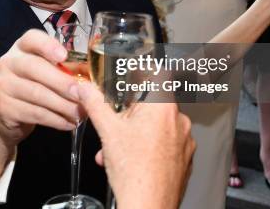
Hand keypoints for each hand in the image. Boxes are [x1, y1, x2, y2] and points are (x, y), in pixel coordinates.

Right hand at [0, 29, 78, 150]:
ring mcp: (3, 85)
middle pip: (34, 67)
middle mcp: (9, 62)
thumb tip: (92, 80)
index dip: (47, 45)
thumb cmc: (38, 86)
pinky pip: (34, 113)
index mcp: (22, 47)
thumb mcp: (50, 72)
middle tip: (82, 94)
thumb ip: (67, 70)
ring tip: (80, 113)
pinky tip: (69, 123)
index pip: (31, 38)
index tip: (64, 56)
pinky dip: (56, 119)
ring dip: (62, 105)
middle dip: (61, 82)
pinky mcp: (4, 107)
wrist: (12, 114)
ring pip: (36, 93)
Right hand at [75, 82, 194, 208]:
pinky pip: (165, 143)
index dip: (142, 73)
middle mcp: (179, 121)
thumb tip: (84, 89)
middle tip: (115, 120)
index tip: (130, 78)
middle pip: (154, 102)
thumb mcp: (107, 131)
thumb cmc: (135, 173)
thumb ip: (94, 103)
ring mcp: (185, 141)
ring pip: (157, 125)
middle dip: (130, 111)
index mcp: (163, 107)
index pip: (158, 73)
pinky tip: (130, 158)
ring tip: (116, 147)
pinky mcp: (184, 158)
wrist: (149, 206)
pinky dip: (148, 146)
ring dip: (135, 131)